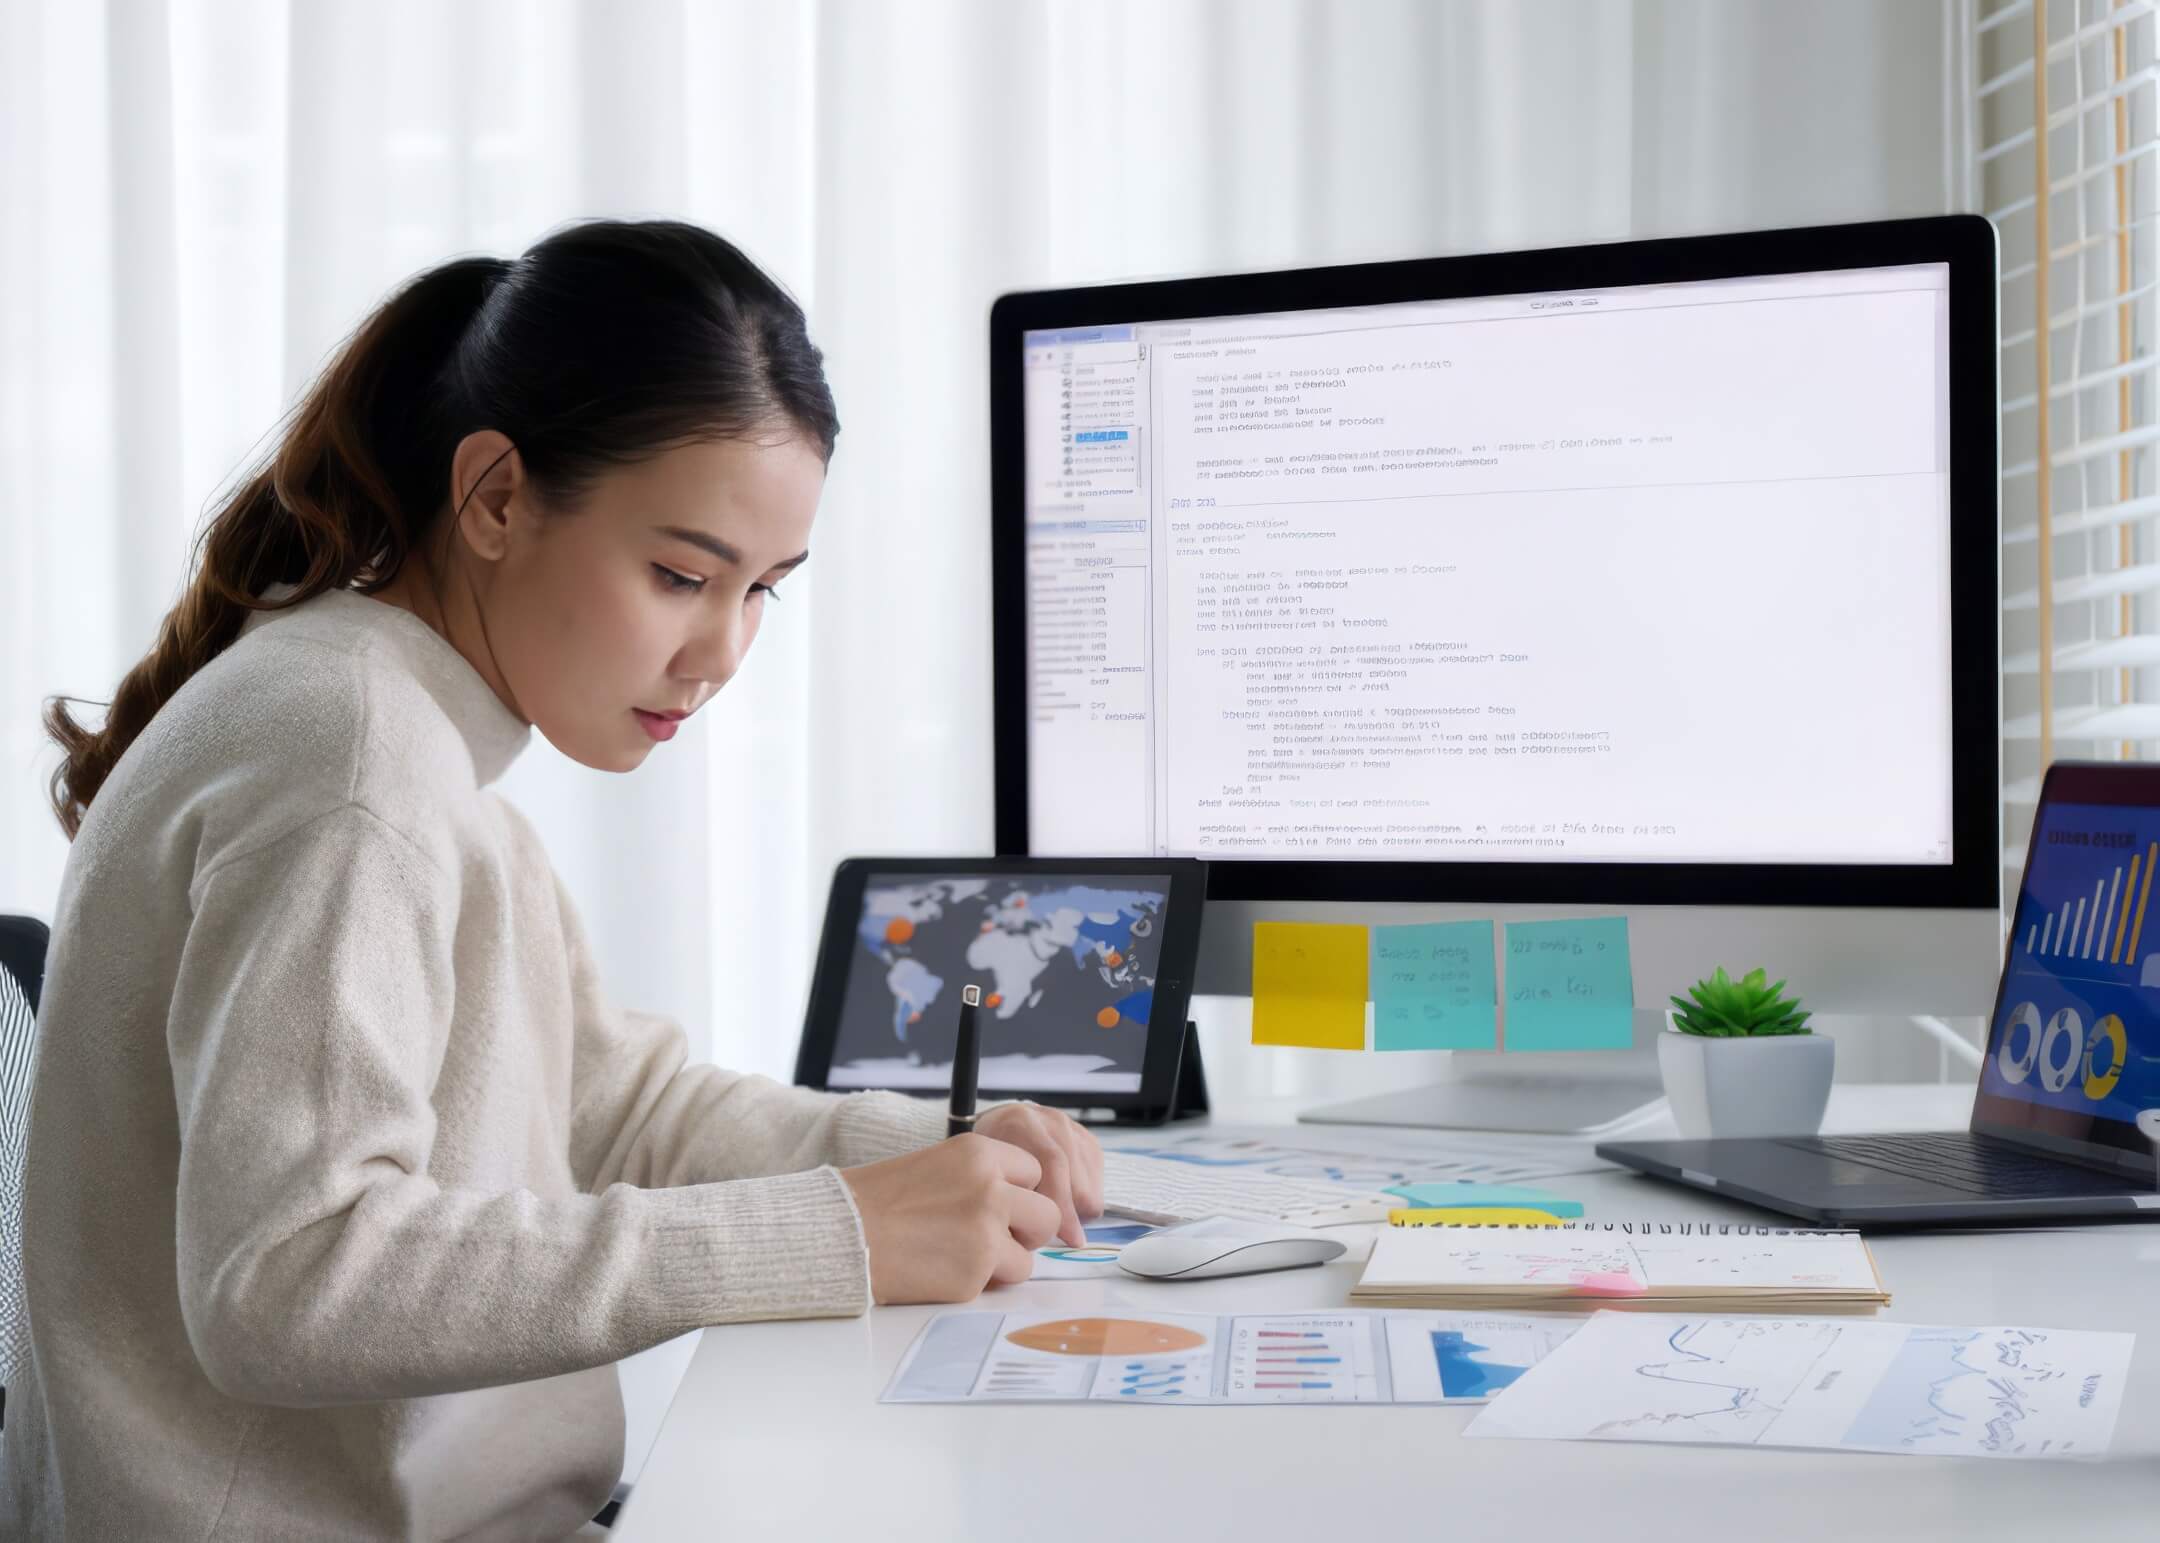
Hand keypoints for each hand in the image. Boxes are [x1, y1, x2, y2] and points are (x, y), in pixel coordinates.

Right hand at [837, 1136, 1063, 1303]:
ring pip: (1029, 1257)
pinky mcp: (975, 1273)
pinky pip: (998, 1284)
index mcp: (980, 1153)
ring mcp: (986, 1232)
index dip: (1019, 1192)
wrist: (842, 1233)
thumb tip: (1026, 1204)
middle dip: (1027, 1231)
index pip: (1035, 1172)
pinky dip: (977, 1282)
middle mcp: (991, 1188)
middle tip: (998, 1237)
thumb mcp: (940, 1164)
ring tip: (962, 1254)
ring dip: (1004, 1262)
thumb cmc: (883, 1201)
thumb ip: (985, 1178)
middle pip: (1047, 1215)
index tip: (1000, 1203)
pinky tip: (943, 1269)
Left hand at [974, 1101, 1103, 1247]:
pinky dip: (1088, 1195)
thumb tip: (1029, 1233)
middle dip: (1074, 1212)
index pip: (1053, 1163)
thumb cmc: (992, 1157)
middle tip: (1067, 1235)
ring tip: (1062, 1217)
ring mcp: (1071, 1127)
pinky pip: (1098, 1176)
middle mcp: (1050, 1121)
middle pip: (1076, 1174)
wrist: (1002, 1126)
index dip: (1063, 1205)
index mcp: (1021, 1124)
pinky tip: (1069, 1202)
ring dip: (1082, 1206)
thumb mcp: (987, 1172)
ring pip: (1090, 1178)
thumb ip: (1006, 1194)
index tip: (1069, 1237)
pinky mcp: (1087, 1139)